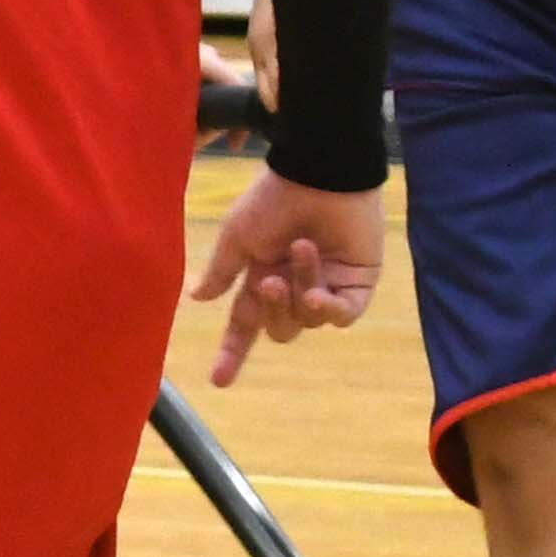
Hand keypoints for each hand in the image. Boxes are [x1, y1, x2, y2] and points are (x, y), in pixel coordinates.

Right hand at [189, 173, 386, 384]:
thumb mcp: (237, 236)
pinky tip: (320, 293)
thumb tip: (198, 298)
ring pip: (308, 320)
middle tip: (270, 279)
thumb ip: (221, 271)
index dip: (232, 351)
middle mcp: (294, 285)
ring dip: (302, 289)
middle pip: (279, 327)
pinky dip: (328, 308)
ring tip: (303, 249)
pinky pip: (342, 316)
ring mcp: (327, 285)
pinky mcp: (357, 283)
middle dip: (273, 310)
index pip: (245, 323)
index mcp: (262, 275)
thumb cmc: (274, 199)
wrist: (320, 174)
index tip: (218, 381)